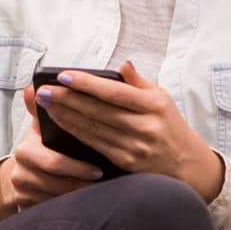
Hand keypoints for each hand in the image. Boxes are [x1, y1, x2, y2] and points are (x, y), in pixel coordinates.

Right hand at [0, 84, 100, 217]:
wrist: (25, 174)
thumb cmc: (44, 145)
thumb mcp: (43, 126)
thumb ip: (44, 108)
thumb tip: (32, 87)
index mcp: (25, 148)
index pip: (52, 160)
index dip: (77, 166)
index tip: (99, 168)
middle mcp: (19, 171)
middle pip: (54, 182)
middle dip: (79, 183)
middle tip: (101, 182)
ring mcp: (21, 191)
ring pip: (54, 199)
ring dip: (77, 197)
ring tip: (100, 194)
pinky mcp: (24, 207)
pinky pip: (49, 210)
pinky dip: (68, 208)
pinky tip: (85, 206)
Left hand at [35, 62, 223, 199]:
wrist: (187, 165)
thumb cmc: (169, 124)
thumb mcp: (161, 98)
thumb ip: (138, 82)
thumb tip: (122, 65)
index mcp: (154, 105)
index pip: (114, 92)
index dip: (87, 84)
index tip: (63, 75)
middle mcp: (145, 126)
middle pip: (98, 111)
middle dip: (67, 99)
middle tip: (43, 90)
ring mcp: (135, 147)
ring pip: (93, 128)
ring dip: (66, 116)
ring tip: (45, 104)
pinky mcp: (126, 163)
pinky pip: (95, 145)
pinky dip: (75, 132)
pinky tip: (60, 122)